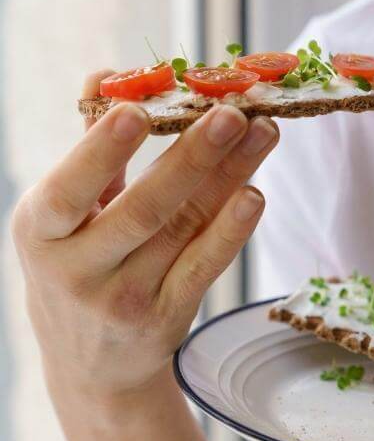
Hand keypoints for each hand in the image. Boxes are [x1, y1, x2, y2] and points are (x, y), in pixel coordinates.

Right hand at [11, 70, 278, 404]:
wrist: (90, 366)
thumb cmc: (77, 261)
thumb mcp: (63, 214)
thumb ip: (90, 146)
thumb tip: (106, 74)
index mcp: (42, 231)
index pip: (69, 191)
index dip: (101, 151)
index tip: (137, 110)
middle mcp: (79, 269)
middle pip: (144, 209)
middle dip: (192, 158)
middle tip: (232, 113)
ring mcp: (126, 298)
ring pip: (185, 229)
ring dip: (230, 176)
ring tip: (264, 131)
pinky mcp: (167, 317)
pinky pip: (205, 266)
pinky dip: (231, 231)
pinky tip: (254, 193)